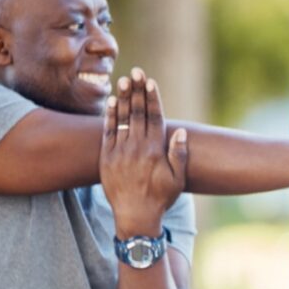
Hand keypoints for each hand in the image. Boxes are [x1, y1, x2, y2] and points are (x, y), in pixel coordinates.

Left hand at [102, 68, 186, 238]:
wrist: (135, 216)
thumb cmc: (161, 197)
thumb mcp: (177, 179)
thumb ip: (179, 154)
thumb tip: (181, 130)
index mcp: (155, 150)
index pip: (154, 117)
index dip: (152, 98)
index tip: (151, 82)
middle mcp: (136, 147)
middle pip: (137, 112)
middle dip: (137, 90)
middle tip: (137, 72)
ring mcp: (120, 151)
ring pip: (122, 118)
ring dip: (123, 98)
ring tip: (124, 80)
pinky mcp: (107, 157)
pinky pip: (107, 132)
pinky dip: (109, 116)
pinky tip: (111, 101)